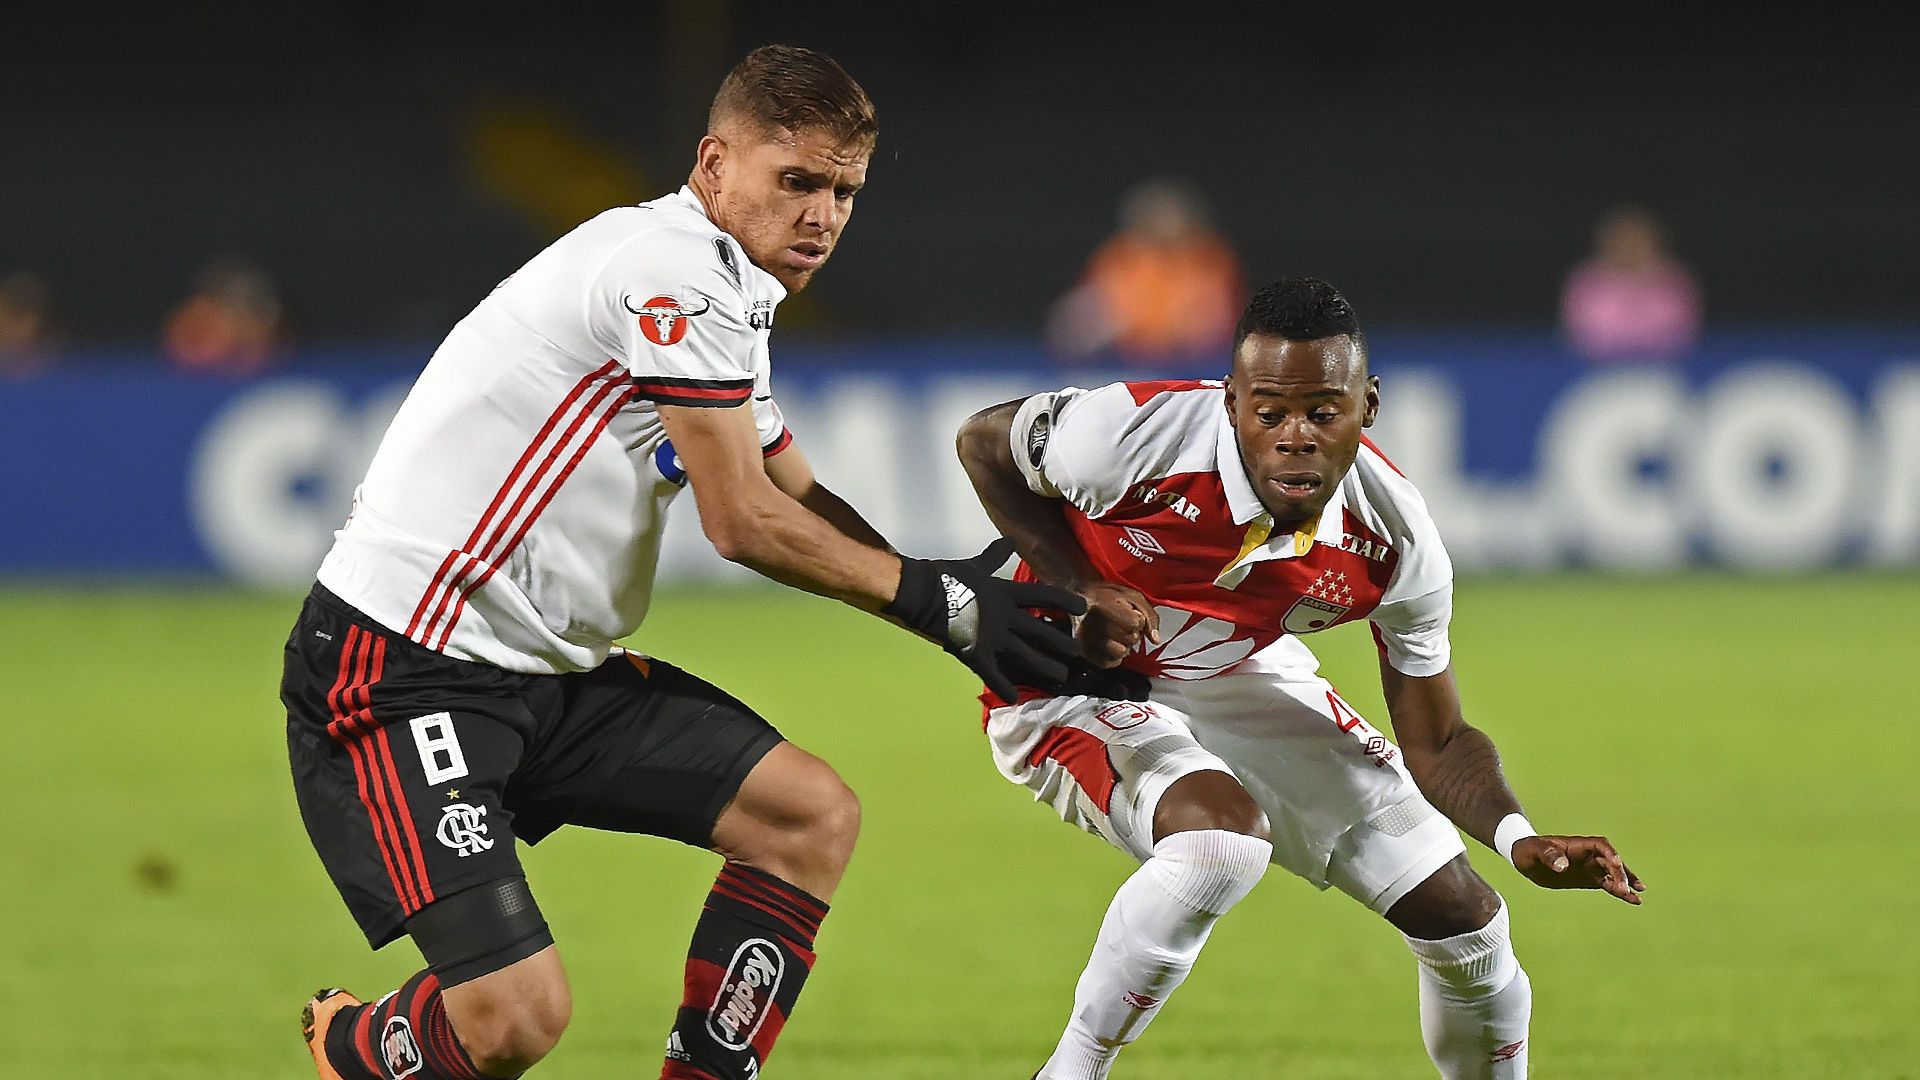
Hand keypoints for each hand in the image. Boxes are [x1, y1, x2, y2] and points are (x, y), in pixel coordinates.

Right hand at [885, 538, 1087, 701]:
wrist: (920, 594)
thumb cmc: (947, 577)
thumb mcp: (976, 565)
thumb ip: (994, 556)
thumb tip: (1008, 540)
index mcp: (1005, 593)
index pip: (1044, 595)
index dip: (1065, 601)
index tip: (1082, 607)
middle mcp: (1004, 617)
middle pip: (1040, 631)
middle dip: (1061, 643)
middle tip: (1077, 652)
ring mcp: (991, 637)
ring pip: (1025, 656)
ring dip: (1045, 668)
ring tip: (1060, 677)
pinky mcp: (974, 654)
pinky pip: (993, 674)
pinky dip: (1003, 686)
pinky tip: (1013, 696)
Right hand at [1074, 582, 1158, 667]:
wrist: (1078, 597)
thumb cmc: (1106, 596)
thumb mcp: (1132, 596)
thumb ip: (1149, 615)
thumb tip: (1155, 639)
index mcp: (1103, 605)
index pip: (1135, 623)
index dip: (1138, 619)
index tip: (1130, 613)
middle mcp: (1092, 624)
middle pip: (1130, 639)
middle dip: (1131, 632)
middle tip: (1121, 623)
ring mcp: (1086, 640)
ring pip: (1120, 653)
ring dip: (1123, 646)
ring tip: (1116, 635)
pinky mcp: (1084, 652)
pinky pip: (1109, 663)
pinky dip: (1114, 656)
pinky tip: (1110, 644)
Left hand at [1512, 835, 1645, 904]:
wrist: (1525, 859)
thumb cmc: (1529, 850)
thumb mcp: (1534, 850)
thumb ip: (1548, 855)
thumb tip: (1562, 866)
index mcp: (1578, 845)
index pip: (1600, 846)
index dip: (1610, 854)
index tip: (1616, 864)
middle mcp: (1588, 855)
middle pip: (1611, 862)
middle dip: (1619, 874)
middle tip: (1624, 888)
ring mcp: (1591, 867)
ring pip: (1613, 874)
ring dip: (1626, 883)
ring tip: (1638, 895)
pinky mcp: (1590, 880)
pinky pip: (1609, 885)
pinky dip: (1620, 892)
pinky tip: (1633, 899)